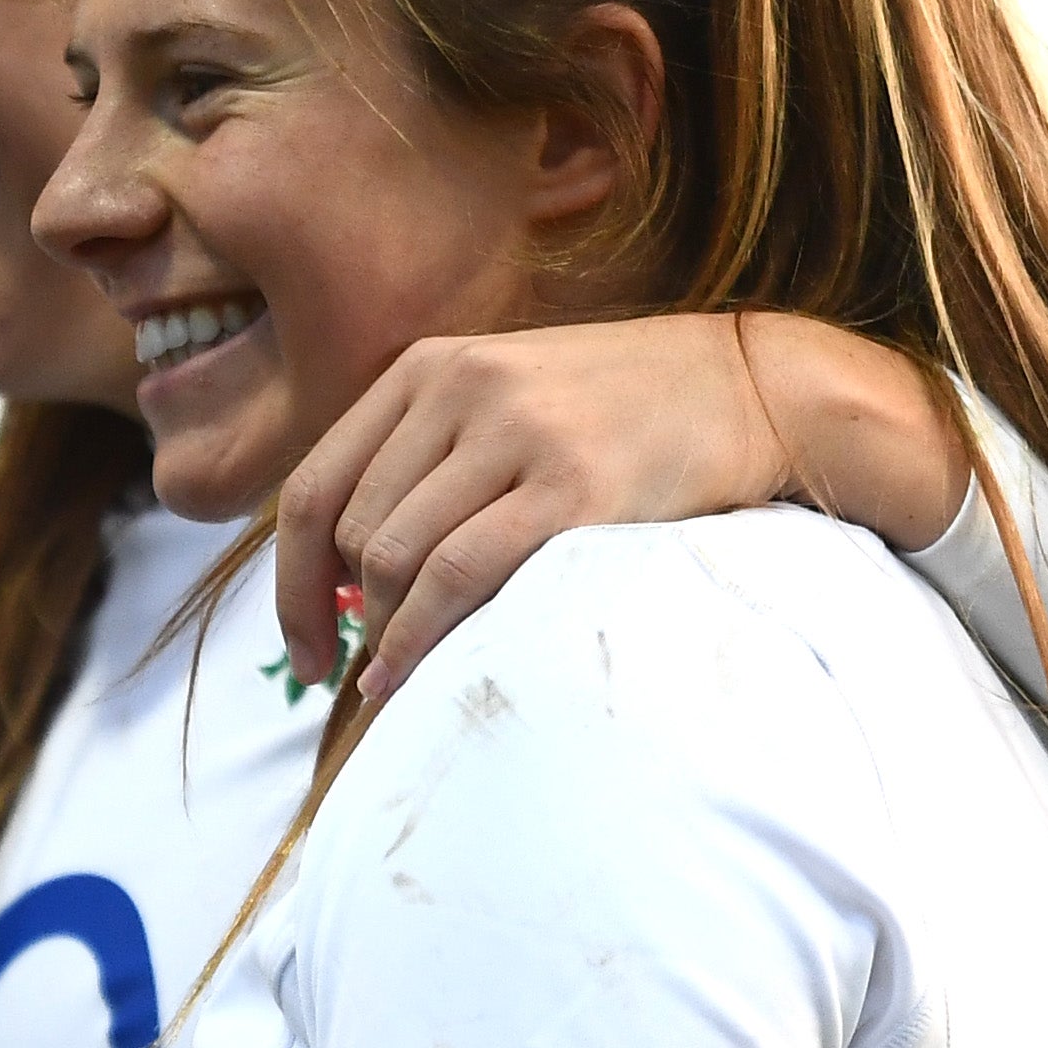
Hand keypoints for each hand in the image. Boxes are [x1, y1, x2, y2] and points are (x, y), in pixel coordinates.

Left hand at [271, 310, 961, 697]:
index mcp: (430, 367)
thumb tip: (348, 582)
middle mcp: (462, 390)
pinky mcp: (573, 490)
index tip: (300, 645)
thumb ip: (429, 460)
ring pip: (396, 559)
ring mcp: (517, 436)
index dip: (290, 582)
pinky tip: (406, 677)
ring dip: (381, 637)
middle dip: (342, 616)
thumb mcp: (508, 396)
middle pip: (355, 533)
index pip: (316, 487)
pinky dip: (416, 639)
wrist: (757, 386)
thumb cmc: (625, 412)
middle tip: (360, 670)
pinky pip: (458, 578)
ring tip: (391, 680)